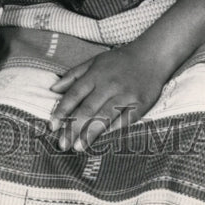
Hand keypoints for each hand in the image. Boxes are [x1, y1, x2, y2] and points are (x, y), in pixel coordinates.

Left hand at [48, 43, 167, 150]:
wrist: (151, 56)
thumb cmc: (119, 61)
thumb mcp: (94, 61)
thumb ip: (73, 75)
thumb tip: (53, 89)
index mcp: (96, 75)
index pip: (74, 94)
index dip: (62, 111)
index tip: (52, 126)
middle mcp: (109, 85)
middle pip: (88, 109)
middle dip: (73, 127)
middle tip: (62, 144)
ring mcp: (126, 95)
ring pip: (105, 117)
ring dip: (90, 133)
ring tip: (78, 147)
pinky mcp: (140, 104)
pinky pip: (125, 120)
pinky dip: (114, 131)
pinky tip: (104, 142)